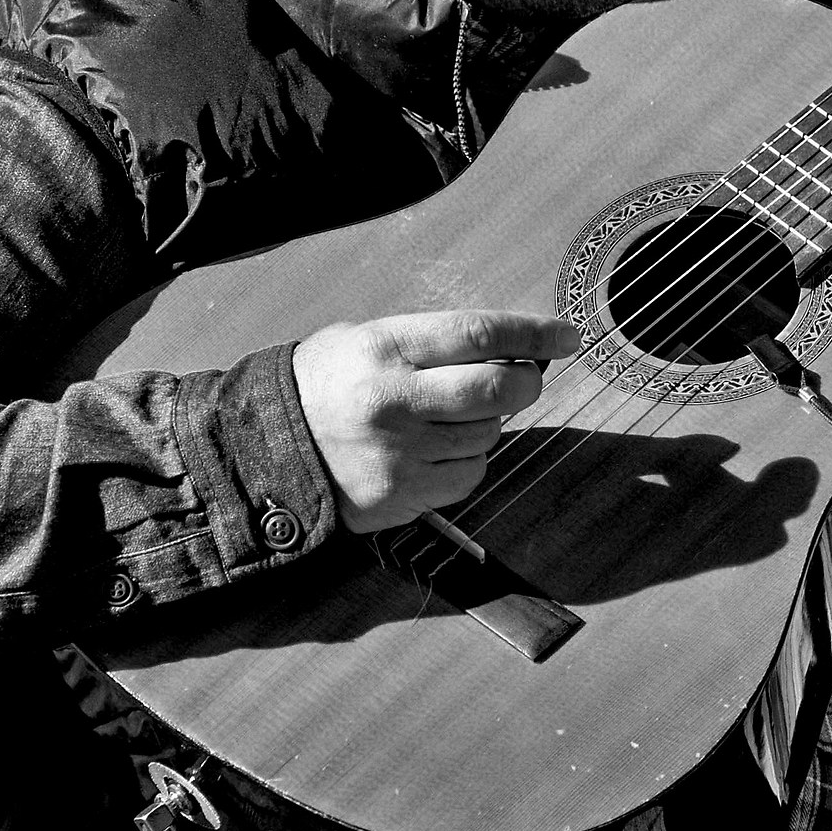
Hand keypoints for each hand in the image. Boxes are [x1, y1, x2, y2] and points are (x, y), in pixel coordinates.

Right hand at [291, 310, 575, 532]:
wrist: (266, 445)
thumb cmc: (328, 381)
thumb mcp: (369, 338)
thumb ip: (436, 342)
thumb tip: (514, 349)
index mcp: (386, 349)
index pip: (479, 334)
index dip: (533, 334)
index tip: (565, 336)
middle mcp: (394, 401)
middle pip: (498, 390)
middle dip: (525, 383)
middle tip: (521, 380)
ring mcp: (398, 454)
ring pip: (488, 435)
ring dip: (485, 424)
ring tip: (445, 416)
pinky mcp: (400, 496)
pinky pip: (469, 476)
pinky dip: (467, 461)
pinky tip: (436, 449)